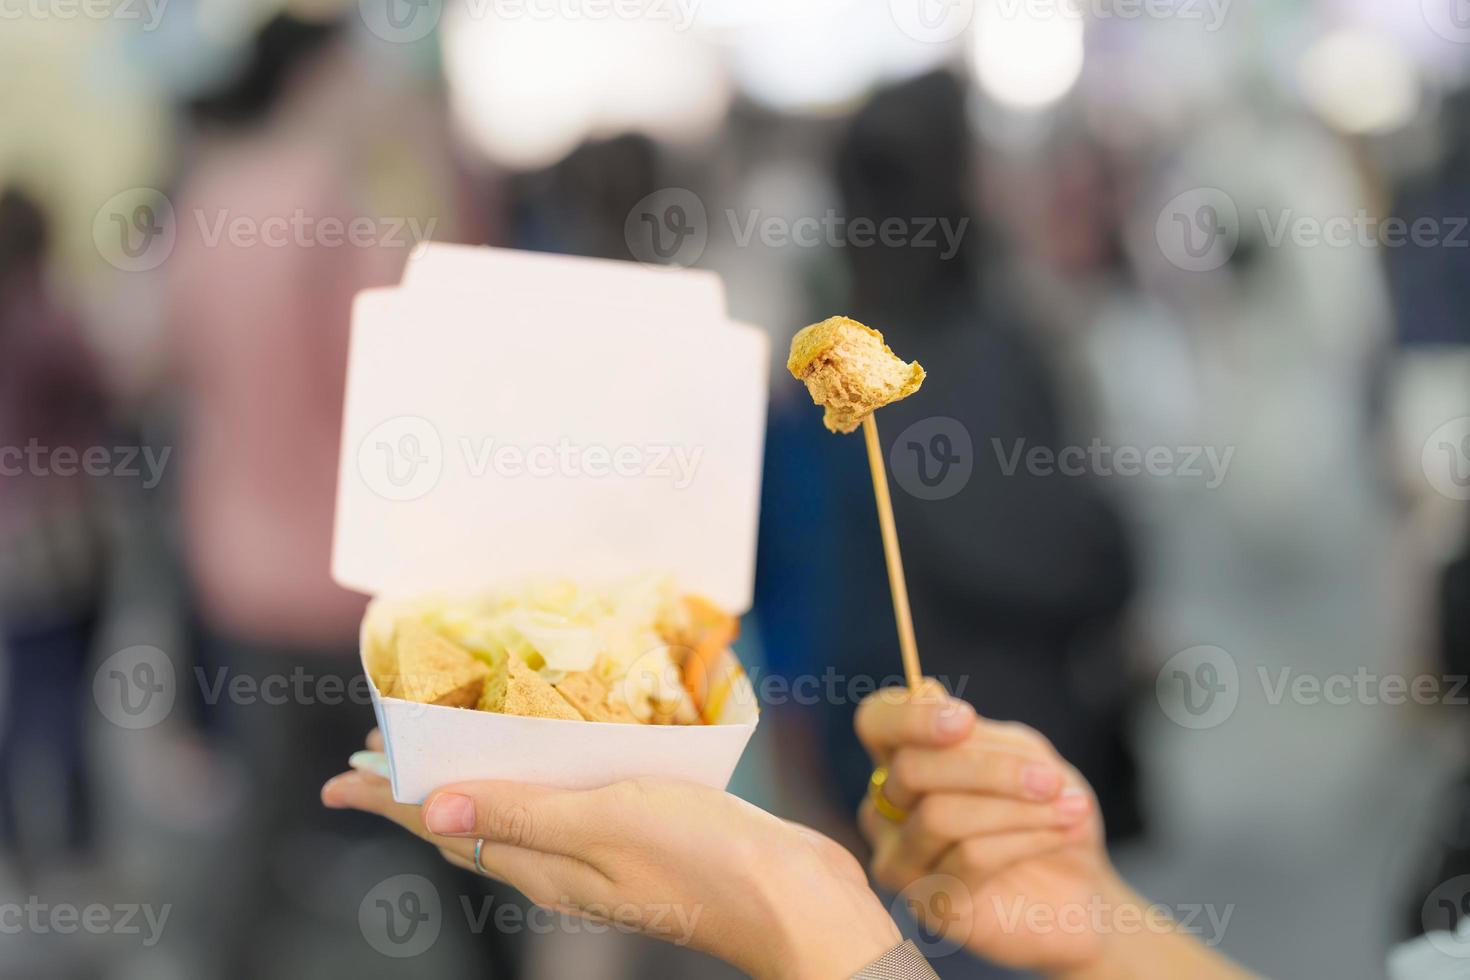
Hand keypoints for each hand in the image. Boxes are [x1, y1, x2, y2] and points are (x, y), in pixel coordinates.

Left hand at [323, 732, 900, 979]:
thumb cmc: (702, 857)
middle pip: (466, 822)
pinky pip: (557, 804)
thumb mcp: (604, 825)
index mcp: (541, 864)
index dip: (387, 799)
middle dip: (416, 788)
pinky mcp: (632, 836)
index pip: (442, 828)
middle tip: (378, 751)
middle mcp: (557, 862)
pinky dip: (529, 776)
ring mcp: (595, 853)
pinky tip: (542, 753)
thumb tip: (431, 810)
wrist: (791, 897)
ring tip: (442, 748)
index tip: (338, 778)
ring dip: (469, 779)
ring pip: (509, 813)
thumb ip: (521, 814)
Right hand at [855, 682, 1113, 973]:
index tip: (965, 720)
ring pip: (940, 816)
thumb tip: (925, 692)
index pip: (876, 722)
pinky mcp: (928, 903)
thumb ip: (976, 734)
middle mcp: (888, 808)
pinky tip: (1062, 832)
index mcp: (904, 758)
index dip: (910, 717)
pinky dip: (1026, 838)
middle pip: (910, 769)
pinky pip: (969, 858)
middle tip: (1050, 777)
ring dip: (1017, 807)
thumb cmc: (1046, 810)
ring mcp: (901, 859)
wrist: (1082, 888)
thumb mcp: (1025, 756)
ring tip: (1071, 807)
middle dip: (988, 769)